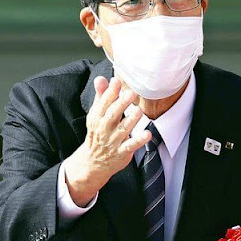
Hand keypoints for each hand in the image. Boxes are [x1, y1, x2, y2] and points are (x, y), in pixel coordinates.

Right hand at [65, 76, 150, 206]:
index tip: (116, 81)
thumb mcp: (96, 115)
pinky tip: (147, 134)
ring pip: (123, 129)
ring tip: (138, 110)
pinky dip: (138, 140)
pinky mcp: (122, 152)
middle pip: (112, 115)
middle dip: (121, 104)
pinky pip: (131, 146)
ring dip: (131, 120)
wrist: (93, 161)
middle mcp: (104, 128)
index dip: (110, 92)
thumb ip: (101, 96)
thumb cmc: (98, 133)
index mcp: (97, 117)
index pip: (103, 103)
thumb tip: (101, 78)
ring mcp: (113, 141)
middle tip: (131, 93)